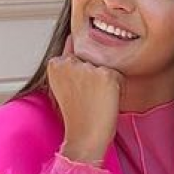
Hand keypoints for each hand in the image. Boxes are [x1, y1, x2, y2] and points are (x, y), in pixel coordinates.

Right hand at [45, 35, 121, 163]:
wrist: (85, 137)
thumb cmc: (76, 114)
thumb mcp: (63, 85)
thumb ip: (66, 60)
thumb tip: (70, 36)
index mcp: (55, 63)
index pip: (76, 57)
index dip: (80, 78)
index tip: (76, 93)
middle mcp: (70, 62)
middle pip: (91, 60)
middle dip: (93, 77)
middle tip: (86, 98)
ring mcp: (89, 68)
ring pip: (105, 67)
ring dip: (105, 83)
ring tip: (95, 100)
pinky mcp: (106, 75)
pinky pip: (118, 76)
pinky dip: (117, 89)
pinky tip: (104, 101)